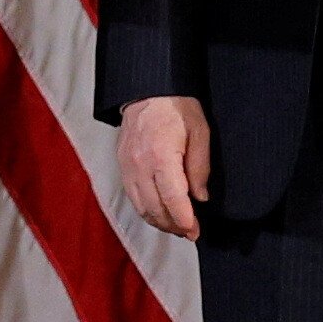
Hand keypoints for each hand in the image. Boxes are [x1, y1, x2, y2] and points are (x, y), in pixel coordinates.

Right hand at [118, 95, 213, 239]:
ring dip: (159, 221)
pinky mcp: (122, 165)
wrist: (147, 89)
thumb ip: (200, 167)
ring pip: (141, 206)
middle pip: (155, 208)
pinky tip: (159, 213)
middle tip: (190, 232)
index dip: (184, 219)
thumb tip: (200, 197)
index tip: (195, 231)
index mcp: (161, 155)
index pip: (173, 198)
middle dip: (173, 225)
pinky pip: (132, 196)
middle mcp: (140, 165)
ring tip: (176, 227)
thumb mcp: (200, 131)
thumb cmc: (177, 107)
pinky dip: (146, 210)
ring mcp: (127, 166)